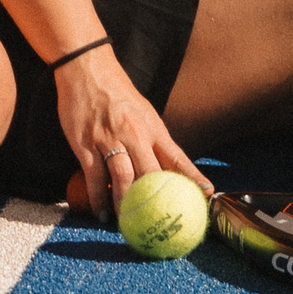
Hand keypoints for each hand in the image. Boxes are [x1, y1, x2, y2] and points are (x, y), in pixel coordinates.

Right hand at [53, 45, 211, 225]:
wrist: (87, 69)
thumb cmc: (118, 93)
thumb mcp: (144, 113)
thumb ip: (155, 140)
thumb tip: (170, 168)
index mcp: (152, 127)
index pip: (177, 156)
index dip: (193, 177)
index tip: (208, 194)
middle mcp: (134, 135)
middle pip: (151, 175)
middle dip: (158, 202)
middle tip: (162, 223)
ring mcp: (109, 140)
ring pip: (123, 179)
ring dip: (126, 206)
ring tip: (128, 224)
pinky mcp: (85, 144)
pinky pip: (94, 177)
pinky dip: (98, 198)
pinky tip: (102, 213)